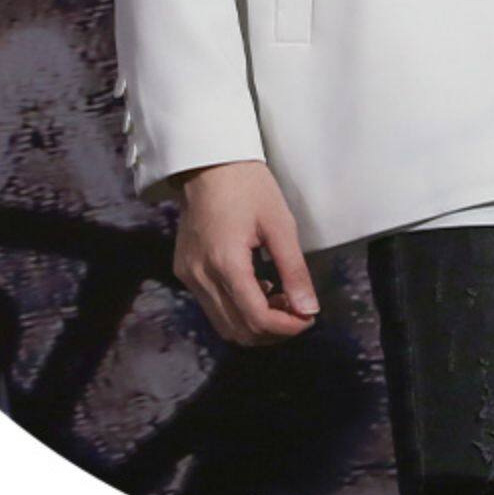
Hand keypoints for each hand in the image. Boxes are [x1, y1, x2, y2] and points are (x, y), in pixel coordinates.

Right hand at [169, 159, 319, 346]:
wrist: (209, 163)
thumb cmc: (249, 186)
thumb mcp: (280, 225)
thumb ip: (294, 271)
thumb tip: (310, 309)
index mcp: (226, 263)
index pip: (256, 319)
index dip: (287, 327)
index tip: (308, 317)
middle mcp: (200, 276)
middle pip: (239, 331)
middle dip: (273, 331)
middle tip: (298, 311)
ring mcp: (188, 276)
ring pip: (224, 325)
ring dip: (256, 324)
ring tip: (281, 300)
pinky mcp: (184, 271)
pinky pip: (212, 307)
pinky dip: (238, 310)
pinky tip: (258, 288)